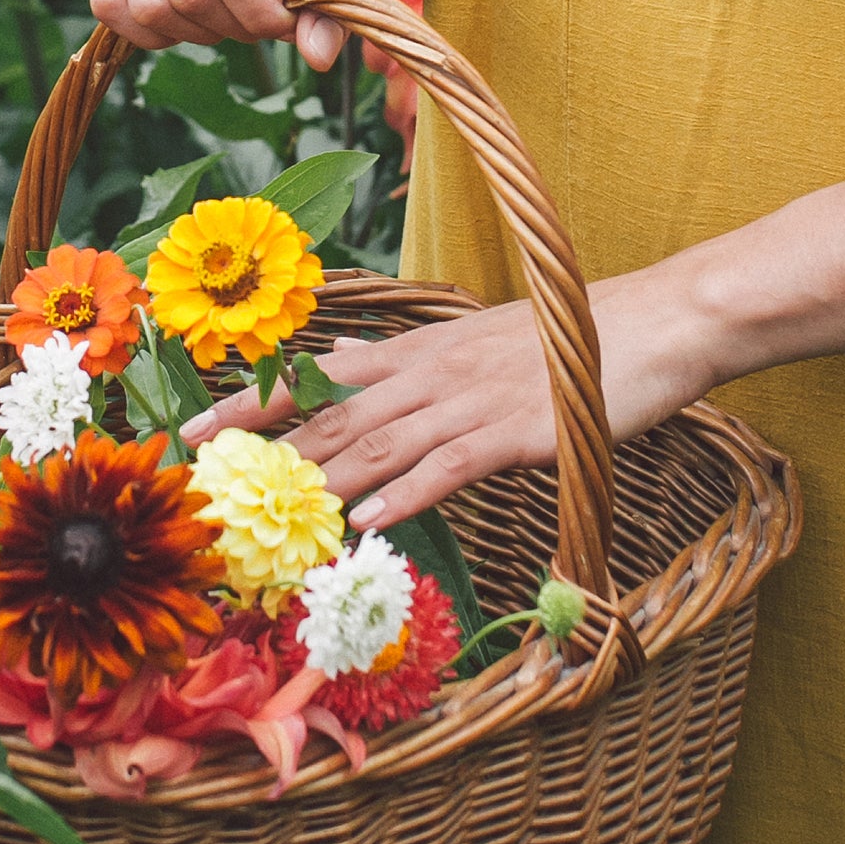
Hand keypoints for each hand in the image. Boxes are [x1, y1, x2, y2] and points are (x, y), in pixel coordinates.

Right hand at [91, 0, 377, 70]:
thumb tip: (316, 55)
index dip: (261, 11)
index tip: (292, 19)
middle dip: (237, 24)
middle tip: (268, 15)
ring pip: (149, 4)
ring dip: (199, 32)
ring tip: (234, 13)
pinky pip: (110, 4)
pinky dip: (151, 32)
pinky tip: (192, 22)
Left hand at [176, 267, 724, 530]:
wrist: (650, 321)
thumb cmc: (569, 339)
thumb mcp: (478, 344)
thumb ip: (421, 369)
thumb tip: (366, 379)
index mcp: (418, 351)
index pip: (318, 376)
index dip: (252, 403)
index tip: (194, 426)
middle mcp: (430, 373)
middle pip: (329, 414)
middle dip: (260, 449)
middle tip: (201, 479)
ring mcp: (469, 402)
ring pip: (376, 443)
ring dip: (316, 482)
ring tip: (262, 514)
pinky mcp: (513, 431)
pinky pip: (447, 466)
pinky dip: (403, 495)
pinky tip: (367, 522)